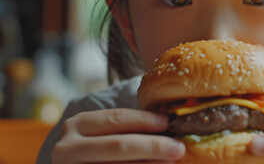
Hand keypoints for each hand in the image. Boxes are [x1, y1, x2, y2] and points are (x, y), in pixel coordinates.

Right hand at [52, 108, 184, 163]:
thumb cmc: (93, 148)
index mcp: (77, 125)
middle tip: (179, 148)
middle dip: (152, 146)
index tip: (168, 122)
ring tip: (171, 162)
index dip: (144, 120)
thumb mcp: (100, 133)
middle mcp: (68, 148)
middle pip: (118, 146)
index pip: (116, 118)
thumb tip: (167, 126)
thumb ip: (126, 129)